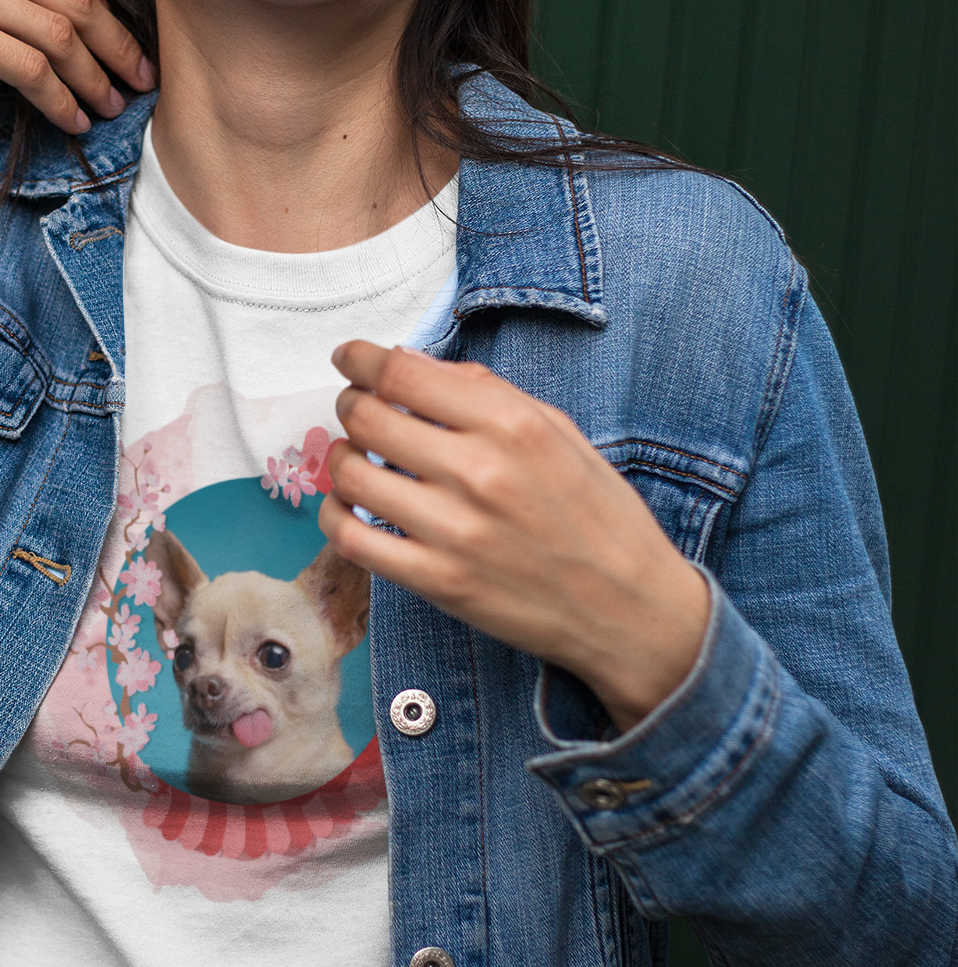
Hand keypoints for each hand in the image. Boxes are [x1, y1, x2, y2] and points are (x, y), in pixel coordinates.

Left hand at [320, 342, 710, 731]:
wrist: (631, 609)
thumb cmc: (600, 516)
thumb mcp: (558, 430)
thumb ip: (485, 392)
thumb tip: (412, 362)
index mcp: (511, 424)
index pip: (402, 373)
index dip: (360, 359)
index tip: (349, 357)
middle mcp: (479, 472)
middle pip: (367, 418)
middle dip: (350, 404)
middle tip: (356, 408)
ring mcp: (454, 531)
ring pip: (351, 475)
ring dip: (341, 458)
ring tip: (355, 458)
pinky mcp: (438, 582)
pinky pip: (352, 539)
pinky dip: (335, 516)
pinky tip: (348, 507)